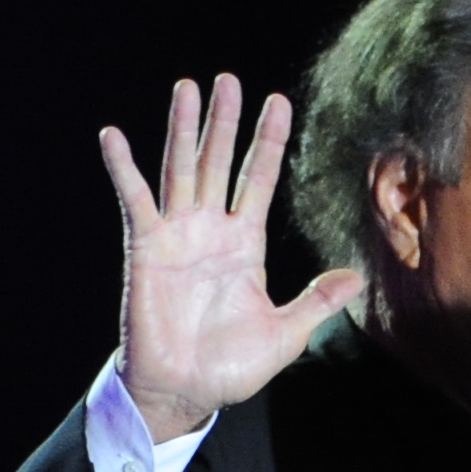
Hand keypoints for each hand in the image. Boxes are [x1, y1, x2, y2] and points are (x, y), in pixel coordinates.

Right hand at [101, 78, 361, 444]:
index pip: (259, 179)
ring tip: (186, 87)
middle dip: (225, 120)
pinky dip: (123, 168)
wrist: (184, 393)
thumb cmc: (230, 369)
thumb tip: (357, 280)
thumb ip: (317, 302)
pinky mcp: (146, 248)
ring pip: (181, 170)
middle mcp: (211, 231)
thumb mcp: (286, 334)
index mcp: (245, 244)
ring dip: (183, 129)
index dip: (268, 141)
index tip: (279, 101)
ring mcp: (177, 236)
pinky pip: (135, 201)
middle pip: (220, 162)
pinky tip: (113, 136)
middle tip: (229, 79)